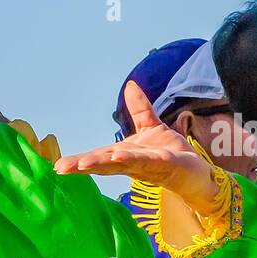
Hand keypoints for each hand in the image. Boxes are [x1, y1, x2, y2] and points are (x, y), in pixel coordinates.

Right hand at [54, 81, 220, 212]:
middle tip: (61, 168)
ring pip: (122, 164)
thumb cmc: (172, 154)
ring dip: (103, 164)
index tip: (59, 165)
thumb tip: (130, 86)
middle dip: (83, 165)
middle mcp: (133, 163)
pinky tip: (119, 157)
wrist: (198, 171)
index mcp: (125, 155)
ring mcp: (149, 166)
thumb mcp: (152, 127)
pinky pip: (147, 161)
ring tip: (84, 164)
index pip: (99, 157)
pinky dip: (133, 160)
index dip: (80, 160)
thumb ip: (139, 109)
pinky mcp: (165, 165)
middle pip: (104, 163)